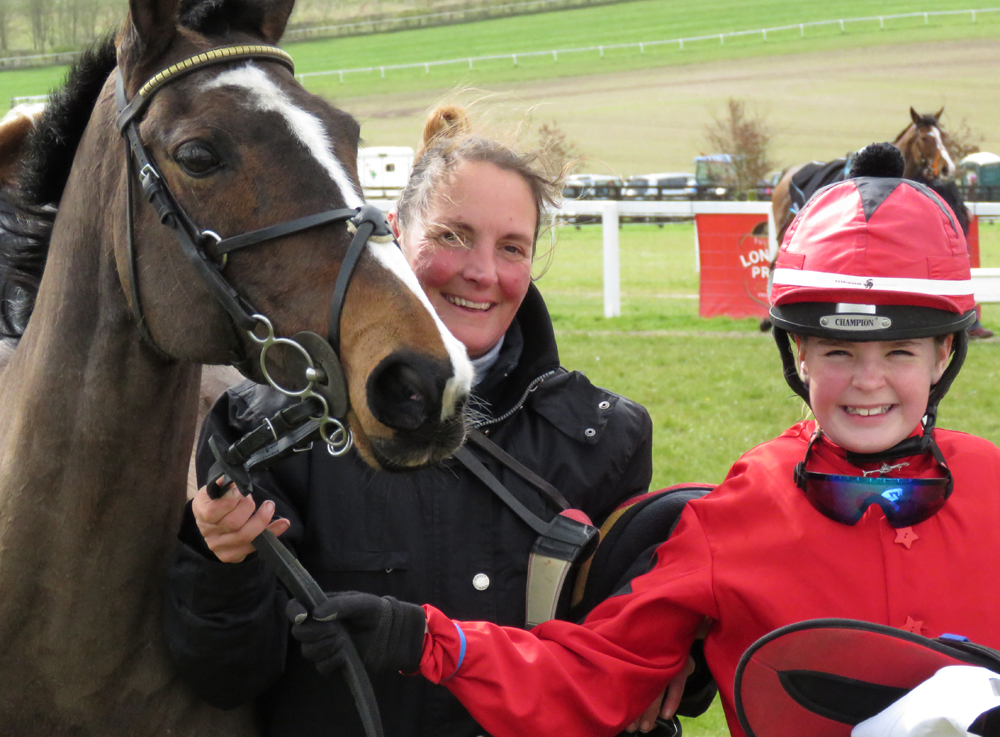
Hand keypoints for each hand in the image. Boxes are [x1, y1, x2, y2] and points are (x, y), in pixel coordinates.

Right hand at [192, 478, 289, 562]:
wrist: (213, 522)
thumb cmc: (216, 501)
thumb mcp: (214, 489)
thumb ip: (221, 484)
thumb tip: (230, 478)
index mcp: (200, 513)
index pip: (213, 512)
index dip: (229, 501)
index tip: (240, 490)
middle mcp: (208, 532)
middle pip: (233, 523)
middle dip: (248, 507)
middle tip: (251, 497)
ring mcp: (220, 546)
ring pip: (245, 536)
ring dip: (262, 519)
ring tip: (269, 506)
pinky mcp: (232, 555)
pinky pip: (255, 546)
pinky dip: (272, 532)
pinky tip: (283, 523)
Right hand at [287, 591, 425, 674]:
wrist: (392, 634)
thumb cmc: (375, 612)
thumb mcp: (361, 602)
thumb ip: (339, 605)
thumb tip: (315, 615)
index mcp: (320, 608)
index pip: (295, 607)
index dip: (293, 611)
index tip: (302, 616)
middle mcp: (318, 627)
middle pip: (298, 633)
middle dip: (314, 632)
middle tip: (335, 630)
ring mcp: (323, 646)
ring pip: (308, 651)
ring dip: (324, 647)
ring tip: (343, 641)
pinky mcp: (332, 663)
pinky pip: (321, 667)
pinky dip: (332, 661)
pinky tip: (345, 654)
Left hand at [626, 656, 694, 732]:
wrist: (675, 639)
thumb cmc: (653, 653)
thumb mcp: (641, 657)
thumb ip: (632, 673)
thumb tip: (622, 701)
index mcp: (636, 656)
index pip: (629, 681)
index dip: (625, 700)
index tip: (622, 717)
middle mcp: (650, 658)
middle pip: (642, 687)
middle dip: (637, 709)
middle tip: (633, 727)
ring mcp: (667, 662)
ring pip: (657, 689)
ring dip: (651, 710)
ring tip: (646, 727)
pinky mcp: (682, 666)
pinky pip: (677, 686)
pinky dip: (672, 701)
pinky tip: (666, 715)